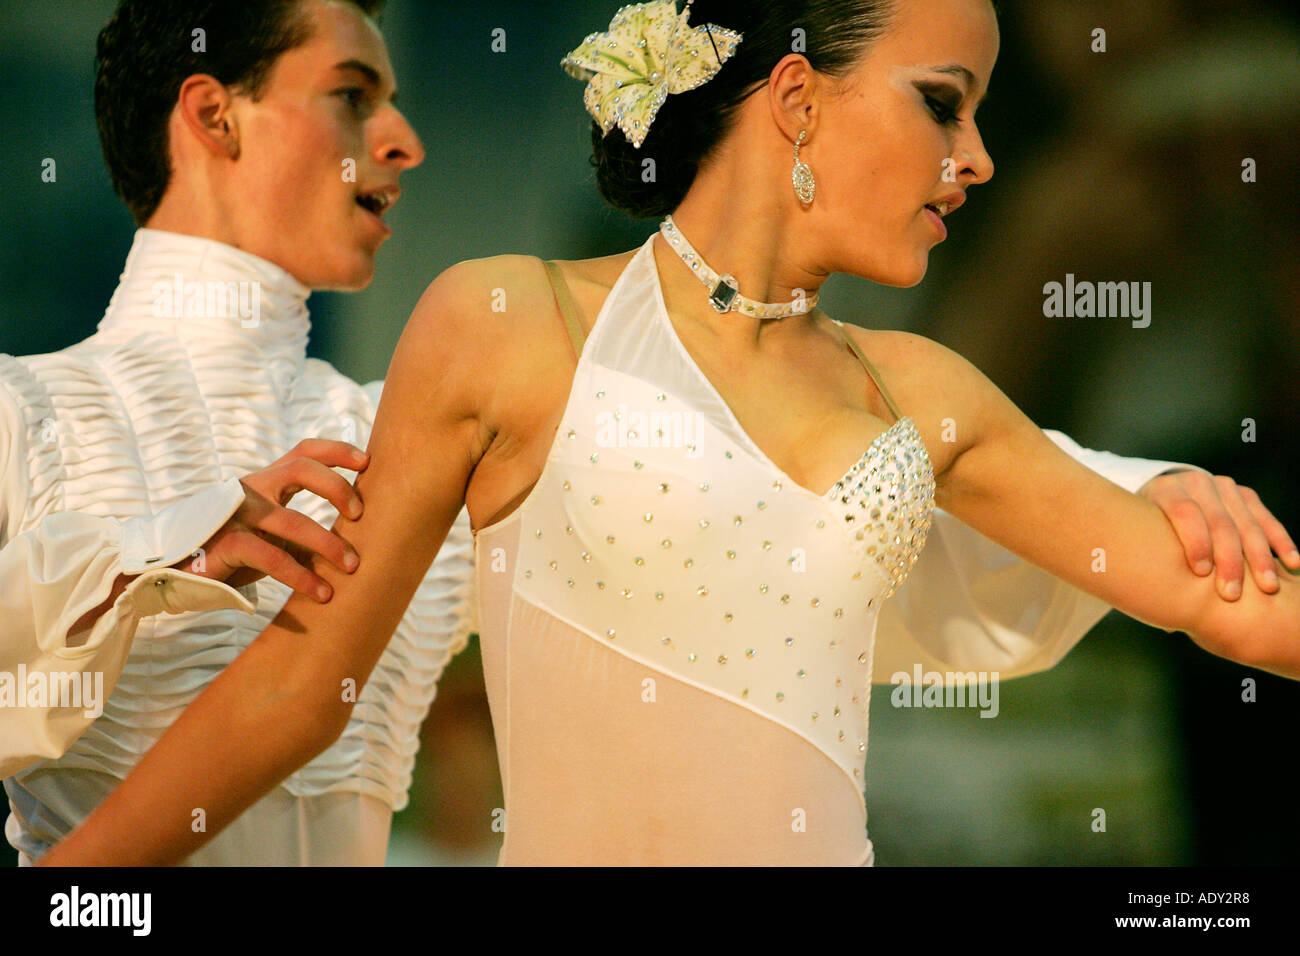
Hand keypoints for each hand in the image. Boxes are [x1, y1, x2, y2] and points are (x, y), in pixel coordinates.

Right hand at [175, 439, 369, 601]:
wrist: (171, 572)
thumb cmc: (231, 553)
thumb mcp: (269, 535)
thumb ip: (299, 530)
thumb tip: (351, 540)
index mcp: (264, 482)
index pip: (304, 452)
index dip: (337, 451)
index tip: (367, 461)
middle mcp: (251, 489)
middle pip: (302, 468)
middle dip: (338, 487)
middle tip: (360, 515)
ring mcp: (236, 514)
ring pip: (293, 521)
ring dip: (329, 545)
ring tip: (352, 567)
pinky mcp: (226, 543)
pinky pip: (272, 557)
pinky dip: (301, 576)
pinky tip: (320, 593)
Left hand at [1139, 470, 1299, 600]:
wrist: (1166, 497)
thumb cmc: (1150, 533)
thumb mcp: (1143, 539)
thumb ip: (1153, 566)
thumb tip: (1167, 622)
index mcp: (1165, 491)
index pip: (1184, 513)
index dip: (1194, 541)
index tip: (1201, 573)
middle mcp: (1195, 483)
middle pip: (1218, 522)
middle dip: (1229, 559)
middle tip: (1233, 594)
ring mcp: (1222, 486)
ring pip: (1246, 522)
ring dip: (1259, 557)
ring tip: (1269, 587)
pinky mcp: (1244, 494)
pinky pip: (1266, 519)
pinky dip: (1280, 541)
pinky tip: (1292, 564)